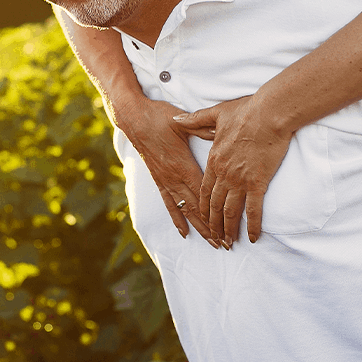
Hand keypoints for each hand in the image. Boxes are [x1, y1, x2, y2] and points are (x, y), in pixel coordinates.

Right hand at [115, 98, 212, 241]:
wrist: (133, 118)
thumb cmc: (159, 117)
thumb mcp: (183, 121)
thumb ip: (204, 129)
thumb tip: (223, 131)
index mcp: (183, 164)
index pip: (203, 195)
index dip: (216, 213)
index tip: (228, 227)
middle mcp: (174, 177)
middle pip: (196, 208)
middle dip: (212, 227)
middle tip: (225, 244)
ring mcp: (165, 180)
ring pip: (185, 210)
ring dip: (198, 227)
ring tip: (211, 242)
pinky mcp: (158, 180)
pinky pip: (168, 204)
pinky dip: (177, 219)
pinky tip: (184, 232)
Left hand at [173, 94, 292, 247]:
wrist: (269, 114)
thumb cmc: (245, 111)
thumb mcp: (216, 114)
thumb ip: (195, 120)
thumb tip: (175, 119)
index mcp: (214, 160)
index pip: (204, 189)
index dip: (202, 207)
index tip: (203, 219)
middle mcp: (224, 174)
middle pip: (215, 205)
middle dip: (213, 224)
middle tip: (215, 239)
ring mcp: (240, 180)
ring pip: (230, 211)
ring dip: (228, 229)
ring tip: (229, 242)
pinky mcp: (258, 182)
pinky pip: (254, 209)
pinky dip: (253, 225)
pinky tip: (253, 237)